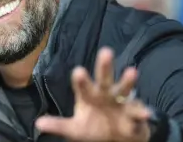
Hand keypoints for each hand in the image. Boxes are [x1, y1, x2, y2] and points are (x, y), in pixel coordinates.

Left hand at [36, 47, 150, 141]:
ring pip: (124, 89)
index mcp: (89, 96)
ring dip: (127, 81)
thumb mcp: (74, 129)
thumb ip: (58, 125)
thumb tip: (38, 123)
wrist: (116, 139)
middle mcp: (105, 94)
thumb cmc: (93, 128)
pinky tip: (144, 113)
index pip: (83, 86)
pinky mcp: (134, 114)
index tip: (78, 71)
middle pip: (104, 78)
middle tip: (106, 51)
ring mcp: (120, 102)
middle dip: (105, 66)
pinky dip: (141, 112)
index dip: (81, 80)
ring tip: (132, 72)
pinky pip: (138, 112)